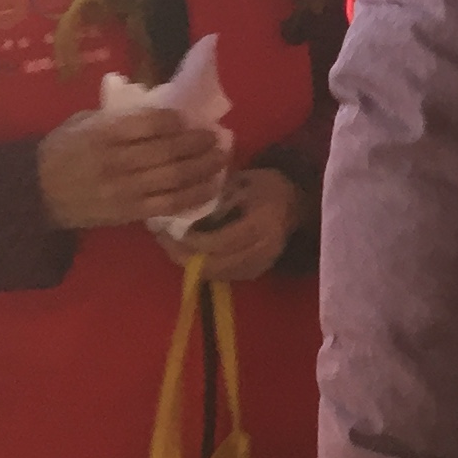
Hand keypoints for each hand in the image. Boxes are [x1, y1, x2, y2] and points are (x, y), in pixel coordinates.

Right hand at [38, 107, 227, 230]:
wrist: (36, 193)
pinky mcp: (129, 212)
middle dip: (199, 143)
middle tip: (217, 137)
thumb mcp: (82, 122)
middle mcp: (116, 162)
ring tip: (222, 158)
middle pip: (168, 151)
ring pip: (175, 179)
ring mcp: (124, 190)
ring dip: (204, 168)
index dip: (177, 121)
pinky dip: (195, 195)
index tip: (190, 119)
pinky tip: (211, 187)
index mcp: (102, 134)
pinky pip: (170, 205)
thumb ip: (117, 116)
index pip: (150, 124)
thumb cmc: (61, 150)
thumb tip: (160, 109)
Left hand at [155, 169, 298, 281]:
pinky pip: (223, 276)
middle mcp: (263, 250)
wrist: (294, 204)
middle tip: (162, 240)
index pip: (221, 241)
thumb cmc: (265, 187)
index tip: (168, 229)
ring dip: (190, 263)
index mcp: (261, 225)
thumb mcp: (240, 182)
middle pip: (216, 264)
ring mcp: (261, 264)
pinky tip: (189, 252)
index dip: (192, 240)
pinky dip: (203, 266)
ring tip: (170, 245)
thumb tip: (181, 212)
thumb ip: (214, 198)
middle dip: (184, 255)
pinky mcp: (255, 272)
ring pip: (216, 274)